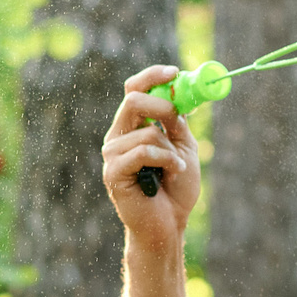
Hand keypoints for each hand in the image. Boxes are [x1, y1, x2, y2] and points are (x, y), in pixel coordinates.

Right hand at [103, 65, 199, 246]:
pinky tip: (171, 173)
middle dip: (162, 105)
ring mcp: (113, 155)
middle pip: (132, 100)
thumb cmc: (176, 189)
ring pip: (146, 132)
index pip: (134, 90)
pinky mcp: (113, 173)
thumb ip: (177, 121)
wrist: (169, 226)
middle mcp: (118, 137)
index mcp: (133, 128)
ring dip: (171, 150)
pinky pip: (142, 152)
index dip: (152, 76)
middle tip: (179, 119)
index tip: (174, 71)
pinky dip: (164, 160)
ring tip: (177, 169)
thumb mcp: (184, 147)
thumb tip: (177, 92)